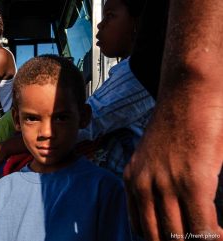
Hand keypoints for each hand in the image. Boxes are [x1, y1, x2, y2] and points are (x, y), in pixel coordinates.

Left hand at [123, 107, 222, 240]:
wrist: (186, 94)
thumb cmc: (174, 127)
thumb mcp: (152, 159)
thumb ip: (154, 185)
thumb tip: (172, 213)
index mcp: (131, 180)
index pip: (140, 228)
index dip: (160, 239)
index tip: (178, 237)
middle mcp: (142, 185)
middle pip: (157, 237)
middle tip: (194, 238)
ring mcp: (165, 185)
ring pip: (178, 237)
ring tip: (211, 235)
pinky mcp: (192, 182)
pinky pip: (202, 228)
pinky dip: (212, 236)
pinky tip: (220, 233)